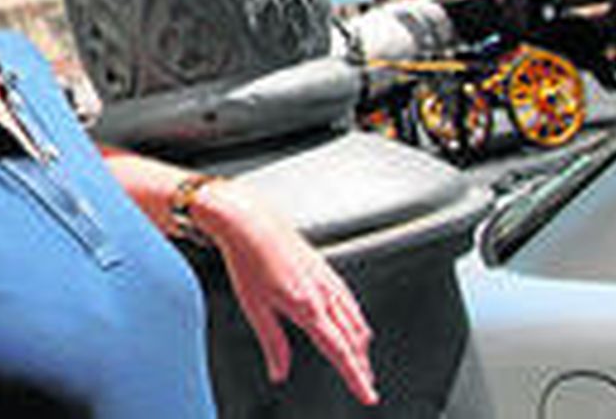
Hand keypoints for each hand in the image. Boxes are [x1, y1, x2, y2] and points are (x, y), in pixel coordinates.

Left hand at [196, 180, 377, 405]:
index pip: (339, 352)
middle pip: (353, 339)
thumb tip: (279, 372)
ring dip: (361, 344)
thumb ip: (273, 343)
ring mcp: (327, 279)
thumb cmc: (247, 259)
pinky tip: (354, 323)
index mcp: (308, 308)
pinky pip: (350, 300)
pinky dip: (357, 320)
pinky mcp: (324, 267)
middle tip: (366, 386)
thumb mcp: (254, 307)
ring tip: (362, 362)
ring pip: (355, 320)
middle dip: (361, 365)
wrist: (248, 220)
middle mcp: (324, 294)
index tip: (368, 395)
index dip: (355, 377)